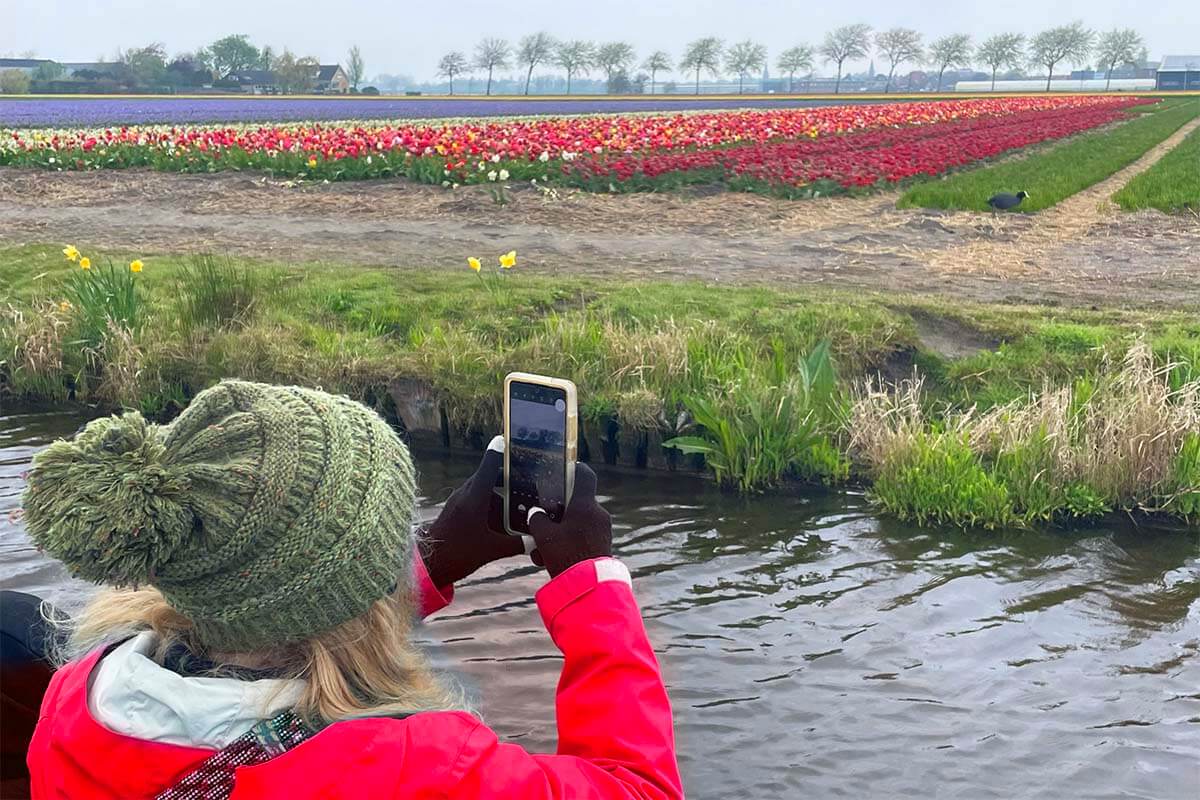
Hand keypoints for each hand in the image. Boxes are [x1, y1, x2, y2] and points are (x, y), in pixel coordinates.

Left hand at [421, 437, 523, 587]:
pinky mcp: (456, 510)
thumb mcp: (491, 550)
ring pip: (486, 491)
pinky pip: (478, 502)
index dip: (504, 449)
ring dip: (502, 497)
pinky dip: (491, 507)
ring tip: (521, 505)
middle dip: (512, 479)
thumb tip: (536, 541)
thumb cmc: (456, 553)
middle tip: (532, 480)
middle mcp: (467, 492)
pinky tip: (503, 522)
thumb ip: (517, 544)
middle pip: (493, 476)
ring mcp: (460, 500)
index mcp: (476, 494)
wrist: (426, 565)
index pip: (492, 461)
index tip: (517, 441)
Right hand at [527, 464, 611, 577]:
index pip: (584, 475)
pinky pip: (582, 537)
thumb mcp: (543, 536)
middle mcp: (598, 514)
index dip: (574, 468)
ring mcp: (602, 530)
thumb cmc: (566, 557)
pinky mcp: (602, 545)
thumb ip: (537, 520)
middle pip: (576, 503)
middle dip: (557, 512)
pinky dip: (567, 543)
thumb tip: (536, 513)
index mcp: (586, 506)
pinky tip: (549, 559)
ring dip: (559, 532)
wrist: (588, 587)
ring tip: (541, 549)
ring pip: (577, 523)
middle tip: (541, 520)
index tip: (565, 467)